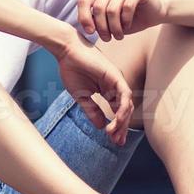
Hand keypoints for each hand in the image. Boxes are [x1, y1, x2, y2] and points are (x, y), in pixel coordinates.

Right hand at [53, 32, 134, 146]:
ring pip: (127, 104)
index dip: (117, 126)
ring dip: (122, 121)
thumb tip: (100, 126)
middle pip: (125, 110)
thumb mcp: (82, 96)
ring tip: (113, 134)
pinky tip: (116, 120)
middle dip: (122, 127)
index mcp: (108, 90)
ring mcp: (117, 80)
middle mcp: (115, 85)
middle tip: (117, 142)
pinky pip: (124, 94)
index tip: (113, 140)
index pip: (117, 111)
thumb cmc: (72, 69)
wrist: (66, 51)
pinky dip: (122, 108)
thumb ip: (92, 110)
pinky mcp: (115, 75)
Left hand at [77, 0, 167, 42]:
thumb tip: (87, 25)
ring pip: (112, 9)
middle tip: (108, 39)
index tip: (90, 33)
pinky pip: (127, 6)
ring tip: (119, 36)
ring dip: (115, 27)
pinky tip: (128, 26)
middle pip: (98, 7)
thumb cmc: (128, 19)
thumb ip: (96, 21)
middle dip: (102, 27)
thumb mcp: (109, 23)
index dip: (84, 18)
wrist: (154, 13)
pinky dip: (126, 21)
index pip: (84, 1)